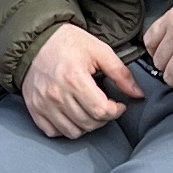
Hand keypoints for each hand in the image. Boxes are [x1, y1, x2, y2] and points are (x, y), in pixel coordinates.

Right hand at [23, 22, 139, 137]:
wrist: (35, 40)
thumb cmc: (67, 42)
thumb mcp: (99, 50)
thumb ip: (121, 73)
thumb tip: (138, 94)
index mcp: (74, 78)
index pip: (101, 111)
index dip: (115, 111)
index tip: (118, 105)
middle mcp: (57, 94)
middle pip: (88, 123)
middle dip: (103, 118)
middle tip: (105, 106)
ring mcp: (43, 103)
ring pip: (72, 132)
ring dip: (86, 125)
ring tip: (89, 110)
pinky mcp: (34, 108)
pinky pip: (53, 132)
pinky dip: (65, 128)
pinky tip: (71, 114)